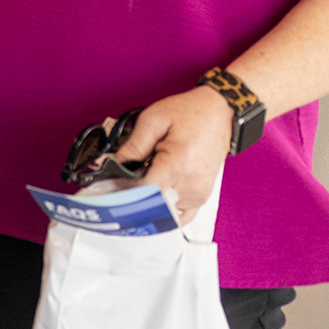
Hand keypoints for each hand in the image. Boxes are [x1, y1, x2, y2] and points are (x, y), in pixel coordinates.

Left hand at [115, 86, 232, 224]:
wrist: (218, 112)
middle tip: (123, 178)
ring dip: (149, 198)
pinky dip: (164, 209)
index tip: (110, 183)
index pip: (144, 191)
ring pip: (162, 209)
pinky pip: (179, 216)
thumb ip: (133, 145)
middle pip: (151, 202)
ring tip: (146, 176)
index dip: (123, 188)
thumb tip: (113, 163)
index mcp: (177, 164)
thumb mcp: (153, 120)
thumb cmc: (190, 113)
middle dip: (133, 192)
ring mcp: (198, 194)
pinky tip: (154, 197)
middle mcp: (190, 184)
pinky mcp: (201, 197)